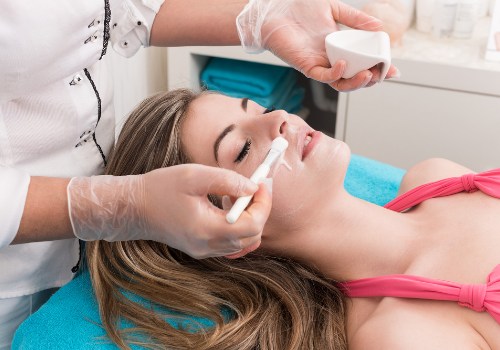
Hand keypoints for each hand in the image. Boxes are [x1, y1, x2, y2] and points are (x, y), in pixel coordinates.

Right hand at [68, 164, 271, 258]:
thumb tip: (253, 188)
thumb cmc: (160, 189)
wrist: (134, 209)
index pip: (252, 225)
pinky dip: (238, 227)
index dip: (263, 204)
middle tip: (256, 188)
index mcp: (208, 230)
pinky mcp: (201, 250)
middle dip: (260, 210)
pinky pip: (231, 244)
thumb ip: (227, 181)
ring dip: (250, 218)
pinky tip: (228, 209)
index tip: (262, 184)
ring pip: (244, 242)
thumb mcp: (194, 176)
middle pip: (252, 237)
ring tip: (238, 196)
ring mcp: (205, 251)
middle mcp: (208, 246)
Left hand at [236, 0, 399, 91]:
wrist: (275, 8)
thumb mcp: (334, 8)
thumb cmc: (300, 8)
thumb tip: (379, 28)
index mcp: (340, 47)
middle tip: (383, 74)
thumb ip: (355, 19)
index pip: (362, 64)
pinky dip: (335, 74)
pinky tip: (343, 64)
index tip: (393, 70)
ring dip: (356, 82)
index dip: (378, 69)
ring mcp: (319, 64)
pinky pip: (322, 76)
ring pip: (340, 83)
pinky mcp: (305, 66)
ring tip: (368, 75)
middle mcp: (331, 59)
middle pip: (354, 78)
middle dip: (371, 79)